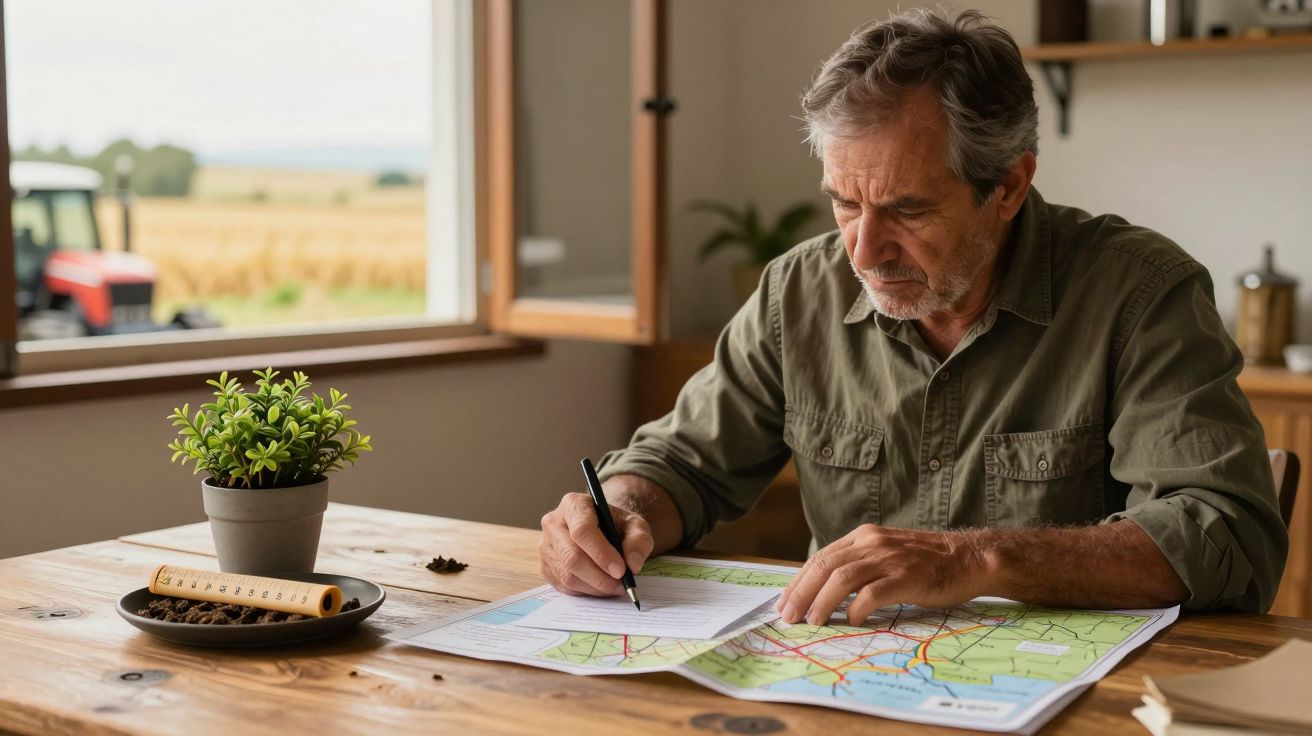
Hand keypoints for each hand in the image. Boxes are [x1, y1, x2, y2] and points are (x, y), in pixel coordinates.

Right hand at [539, 492, 654, 596]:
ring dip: (594, 587)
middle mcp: (553, 523)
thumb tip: (632, 564)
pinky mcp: (545, 566)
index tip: (620, 570)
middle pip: (571, 556)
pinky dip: (585, 592)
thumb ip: (639, 540)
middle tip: (620, 585)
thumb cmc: (616, 524)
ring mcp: (546, 546)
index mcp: (574, 504)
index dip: (601, 553)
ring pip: (567, 575)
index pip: (582, 530)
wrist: (602, 529)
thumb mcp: (635, 525)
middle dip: (599, 576)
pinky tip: (600, 587)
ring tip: (615, 587)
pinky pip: (563, 586)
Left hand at [774, 524, 989, 625]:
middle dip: (802, 593)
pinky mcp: (907, 577)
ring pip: (843, 578)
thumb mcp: (886, 553)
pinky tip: (850, 621)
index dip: (799, 581)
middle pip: (825, 566)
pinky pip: (873, 593)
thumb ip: (859, 564)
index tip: (784, 603)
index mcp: (864, 537)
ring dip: (822, 601)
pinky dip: (856, 608)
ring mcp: (890, 559)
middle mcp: (872, 543)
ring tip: (812, 621)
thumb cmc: (927, 562)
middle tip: (788, 616)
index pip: (821, 558)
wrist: (969, 558)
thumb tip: (824, 591)